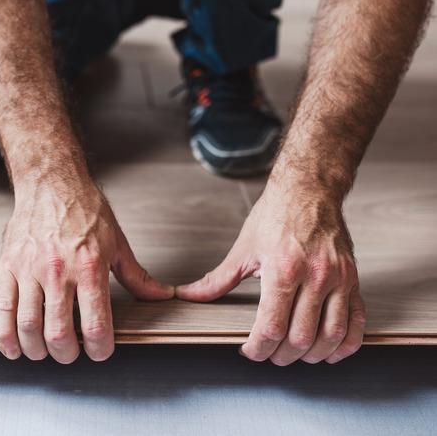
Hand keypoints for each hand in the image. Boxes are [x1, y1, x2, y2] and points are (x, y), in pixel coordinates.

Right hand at [0, 183, 173, 362]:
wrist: (51, 183)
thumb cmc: (83, 210)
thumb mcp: (117, 243)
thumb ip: (136, 276)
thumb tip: (161, 295)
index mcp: (89, 267)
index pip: (95, 324)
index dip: (99, 349)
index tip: (99, 351)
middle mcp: (58, 271)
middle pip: (58, 333)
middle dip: (67, 354)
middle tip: (71, 353)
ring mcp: (29, 270)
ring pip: (28, 326)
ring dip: (37, 350)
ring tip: (45, 351)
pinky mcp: (8, 267)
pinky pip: (2, 310)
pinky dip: (6, 337)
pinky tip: (14, 347)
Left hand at [176, 181, 365, 364]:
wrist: (309, 190)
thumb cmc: (275, 216)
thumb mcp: (243, 249)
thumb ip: (217, 279)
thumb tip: (188, 295)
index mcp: (283, 270)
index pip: (272, 327)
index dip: (258, 348)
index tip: (249, 351)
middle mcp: (315, 276)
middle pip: (300, 337)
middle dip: (281, 355)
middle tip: (268, 355)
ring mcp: (339, 279)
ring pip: (330, 335)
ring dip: (311, 355)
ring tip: (295, 356)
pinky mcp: (353, 279)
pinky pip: (357, 322)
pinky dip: (345, 344)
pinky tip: (329, 351)